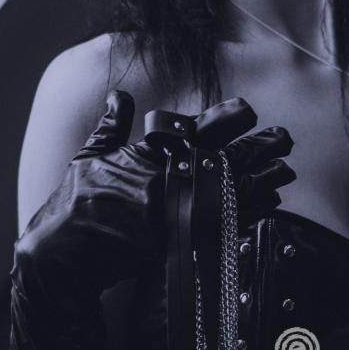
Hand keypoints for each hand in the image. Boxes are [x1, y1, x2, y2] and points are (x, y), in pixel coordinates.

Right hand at [11, 92, 295, 325]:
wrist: (62, 253)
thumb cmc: (72, 204)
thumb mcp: (88, 156)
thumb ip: (111, 125)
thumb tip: (121, 96)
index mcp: (147, 153)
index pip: (195, 128)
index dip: (227, 117)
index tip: (249, 111)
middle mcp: (165, 178)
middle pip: (224, 158)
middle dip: (258, 147)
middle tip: (284, 138)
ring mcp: (173, 210)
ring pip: (231, 191)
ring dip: (261, 180)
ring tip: (286, 172)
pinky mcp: (176, 241)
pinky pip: (223, 224)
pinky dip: (247, 213)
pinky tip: (267, 205)